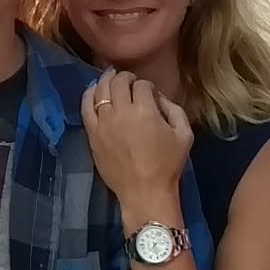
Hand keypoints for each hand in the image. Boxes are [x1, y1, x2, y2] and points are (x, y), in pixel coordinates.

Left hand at [81, 72, 191, 207]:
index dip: (147, 86)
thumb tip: (158, 97)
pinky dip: (89, 94)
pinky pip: (85, 106)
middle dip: (126, 77)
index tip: (150, 94)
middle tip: (130, 82)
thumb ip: (174, 109)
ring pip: (100, 90)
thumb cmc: (167, 165)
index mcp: (145, 110)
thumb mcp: (184, 134)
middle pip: (118, 82)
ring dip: (107, 80)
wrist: (144, 192)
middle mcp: (121, 111)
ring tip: (111, 78)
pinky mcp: (92, 133)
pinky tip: (94, 90)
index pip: (142, 85)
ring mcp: (103, 122)